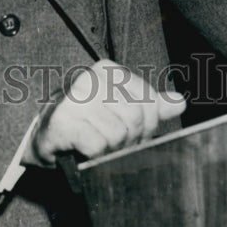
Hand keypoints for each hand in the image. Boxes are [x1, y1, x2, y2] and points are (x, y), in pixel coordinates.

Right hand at [22, 58, 185, 166]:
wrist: (46, 136)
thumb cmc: (87, 122)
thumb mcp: (121, 110)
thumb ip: (151, 106)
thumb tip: (180, 102)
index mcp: (108, 70)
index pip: (149, 102)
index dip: (146, 126)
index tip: (129, 133)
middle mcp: (90, 78)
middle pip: (135, 118)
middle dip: (129, 140)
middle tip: (113, 144)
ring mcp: (74, 98)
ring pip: (118, 134)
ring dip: (110, 150)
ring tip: (98, 146)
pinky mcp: (62, 122)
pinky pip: (97, 146)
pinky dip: (95, 156)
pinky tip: (84, 151)